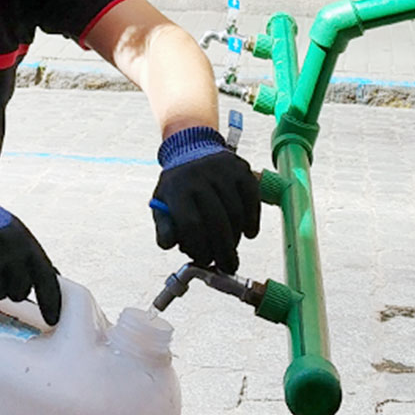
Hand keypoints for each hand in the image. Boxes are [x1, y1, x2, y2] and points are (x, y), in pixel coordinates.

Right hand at [0, 181, 61, 324]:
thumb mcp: (17, 235)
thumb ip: (32, 257)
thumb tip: (55, 280)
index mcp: (27, 243)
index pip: (46, 278)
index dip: (51, 303)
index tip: (52, 321)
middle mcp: (10, 251)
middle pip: (19, 293)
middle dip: (12, 290)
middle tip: (2, 274)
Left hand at [150, 126, 260, 273]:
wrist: (192, 149)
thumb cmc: (178, 186)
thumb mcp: (162, 203)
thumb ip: (164, 228)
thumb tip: (170, 246)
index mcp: (176, 188)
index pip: (191, 225)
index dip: (200, 248)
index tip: (205, 262)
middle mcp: (199, 176)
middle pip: (216, 221)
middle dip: (223, 250)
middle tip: (228, 265)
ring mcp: (222, 171)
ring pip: (235, 213)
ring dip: (236, 237)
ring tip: (232, 248)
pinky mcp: (241, 169)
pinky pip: (251, 199)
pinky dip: (252, 220)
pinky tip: (248, 233)